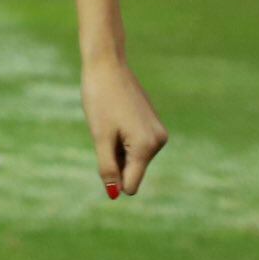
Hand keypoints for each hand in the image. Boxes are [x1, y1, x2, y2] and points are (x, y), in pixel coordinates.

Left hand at [80, 56, 167, 198]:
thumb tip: (114, 194)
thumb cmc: (100, 100)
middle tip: (106, 132)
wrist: (107, 65)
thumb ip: (108, 167)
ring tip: (112, 122)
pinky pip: (138, 146)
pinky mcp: (155, 124)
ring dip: (119, 149)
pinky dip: (124, 139)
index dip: (113, 178)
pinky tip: (118, 117)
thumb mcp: (100, 137)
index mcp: (146, 147)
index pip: (131, 185)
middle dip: (116, 160)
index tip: (103, 156)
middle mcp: (159, 142)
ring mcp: (159, 133)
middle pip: (133, 172)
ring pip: (135, 159)